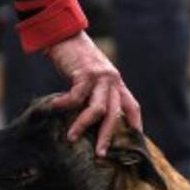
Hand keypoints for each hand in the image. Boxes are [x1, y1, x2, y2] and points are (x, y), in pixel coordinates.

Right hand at [46, 32, 141, 156]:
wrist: (65, 34)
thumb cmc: (75, 59)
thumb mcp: (92, 77)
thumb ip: (96, 94)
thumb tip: (93, 119)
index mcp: (116, 83)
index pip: (132, 106)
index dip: (135, 123)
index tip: (136, 141)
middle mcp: (112, 80)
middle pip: (115, 114)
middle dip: (107, 136)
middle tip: (100, 155)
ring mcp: (100, 77)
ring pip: (97, 109)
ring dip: (83, 125)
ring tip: (71, 138)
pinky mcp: (85, 73)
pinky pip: (76, 96)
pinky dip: (64, 104)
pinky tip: (53, 107)